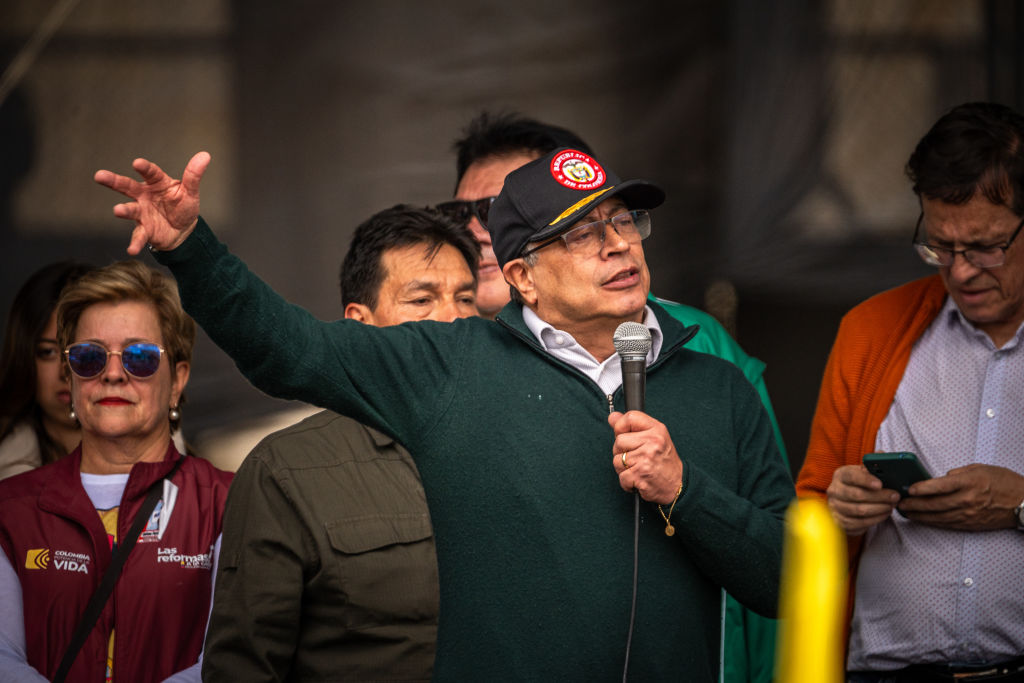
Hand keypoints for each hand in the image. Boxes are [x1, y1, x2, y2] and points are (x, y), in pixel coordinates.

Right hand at [94, 151, 210, 253]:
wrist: (183, 230)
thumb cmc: (182, 206)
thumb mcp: (190, 192)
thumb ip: (193, 175)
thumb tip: (205, 155)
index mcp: (157, 183)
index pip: (151, 173)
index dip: (144, 168)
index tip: (137, 163)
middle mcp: (144, 196)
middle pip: (127, 186)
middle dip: (113, 181)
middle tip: (99, 175)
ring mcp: (142, 213)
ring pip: (130, 210)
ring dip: (123, 210)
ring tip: (117, 210)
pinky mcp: (144, 230)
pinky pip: (139, 236)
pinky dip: (135, 243)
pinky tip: (131, 249)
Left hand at [608, 411, 682, 504]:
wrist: (678, 485)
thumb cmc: (664, 461)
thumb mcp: (654, 437)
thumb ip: (633, 426)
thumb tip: (612, 417)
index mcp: (657, 430)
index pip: (630, 417)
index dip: (620, 426)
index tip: (623, 434)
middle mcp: (653, 442)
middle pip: (619, 441)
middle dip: (621, 451)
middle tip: (636, 457)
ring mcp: (646, 459)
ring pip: (617, 460)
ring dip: (623, 468)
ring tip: (638, 468)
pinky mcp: (640, 475)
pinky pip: (621, 476)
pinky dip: (627, 482)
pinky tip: (638, 479)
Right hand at [826, 465, 898, 534]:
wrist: (845, 502)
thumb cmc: (858, 485)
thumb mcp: (863, 473)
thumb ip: (872, 465)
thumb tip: (882, 454)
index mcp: (840, 475)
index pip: (851, 476)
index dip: (866, 480)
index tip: (880, 484)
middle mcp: (834, 490)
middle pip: (857, 495)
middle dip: (879, 497)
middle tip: (895, 496)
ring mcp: (835, 507)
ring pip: (859, 510)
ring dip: (879, 509)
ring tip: (892, 506)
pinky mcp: (839, 521)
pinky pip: (859, 523)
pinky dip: (875, 519)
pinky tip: (885, 514)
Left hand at [898, 463, 1023, 530]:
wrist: (1023, 503)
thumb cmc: (1003, 482)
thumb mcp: (980, 468)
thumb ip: (958, 473)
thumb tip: (940, 478)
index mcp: (970, 483)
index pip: (941, 486)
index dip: (923, 488)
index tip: (909, 488)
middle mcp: (968, 500)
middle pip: (935, 504)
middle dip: (914, 504)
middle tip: (899, 502)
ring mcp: (969, 514)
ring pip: (938, 517)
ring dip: (919, 515)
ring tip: (905, 512)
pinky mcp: (970, 524)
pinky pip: (947, 524)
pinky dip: (931, 522)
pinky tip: (921, 519)